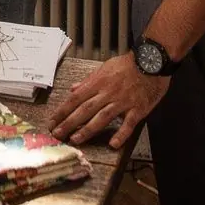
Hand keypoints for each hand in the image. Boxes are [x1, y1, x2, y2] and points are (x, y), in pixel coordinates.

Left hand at [49, 51, 169, 149]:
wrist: (152, 60)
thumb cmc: (128, 64)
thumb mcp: (105, 67)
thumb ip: (89, 80)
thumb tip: (73, 89)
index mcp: (98, 82)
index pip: (76, 98)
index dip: (63, 111)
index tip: (52, 122)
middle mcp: (108, 93)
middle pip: (85, 109)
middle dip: (69, 123)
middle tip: (57, 134)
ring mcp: (123, 101)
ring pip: (102, 117)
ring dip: (88, 129)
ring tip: (75, 139)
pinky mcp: (138, 109)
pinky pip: (128, 124)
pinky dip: (121, 134)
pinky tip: (113, 144)